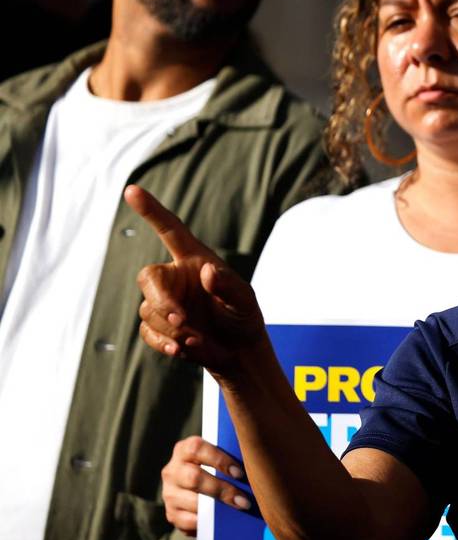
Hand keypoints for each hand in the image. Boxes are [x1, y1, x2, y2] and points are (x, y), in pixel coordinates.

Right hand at [126, 185, 264, 371]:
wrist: (238, 350)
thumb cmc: (242, 316)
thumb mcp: (244, 301)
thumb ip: (228, 286)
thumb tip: (208, 272)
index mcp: (194, 260)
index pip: (169, 230)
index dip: (151, 210)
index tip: (131, 189)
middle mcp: (174, 277)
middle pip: (148, 277)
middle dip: (162, 300)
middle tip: (183, 320)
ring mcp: (163, 301)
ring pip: (148, 309)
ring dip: (172, 327)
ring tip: (198, 337)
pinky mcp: (157, 326)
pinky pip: (147, 331)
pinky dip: (164, 342)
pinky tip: (182, 349)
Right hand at [162, 435, 252, 535]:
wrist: (196, 486)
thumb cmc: (217, 466)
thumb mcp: (219, 456)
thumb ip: (230, 455)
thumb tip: (255, 463)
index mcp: (184, 449)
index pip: (196, 448)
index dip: (219, 460)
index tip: (240, 473)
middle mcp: (173, 470)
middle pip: (193, 477)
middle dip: (222, 490)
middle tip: (244, 500)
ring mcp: (169, 493)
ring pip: (191, 501)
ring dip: (217, 508)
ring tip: (238, 510)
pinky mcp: (171, 513)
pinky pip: (187, 521)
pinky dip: (206, 522)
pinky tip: (221, 521)